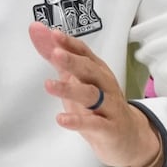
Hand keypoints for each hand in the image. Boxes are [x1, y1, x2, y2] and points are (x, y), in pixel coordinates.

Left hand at [28, 22, 163, 166]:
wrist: (129, 135)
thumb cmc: (99, 104)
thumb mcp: (77, 79)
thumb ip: (56, 57)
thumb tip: (37, 31)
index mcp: (97, 70)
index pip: (84, 53)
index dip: (70, 43)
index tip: (54, 34)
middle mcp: (104, 85)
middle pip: (89, 70)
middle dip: (72, 61)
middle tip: (56, 53)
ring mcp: (109, 106)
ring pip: (91, 95)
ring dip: (70, 89)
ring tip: (49, 85)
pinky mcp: (109, 128)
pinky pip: (94, 124)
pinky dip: (78, 121)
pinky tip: (61, 119)